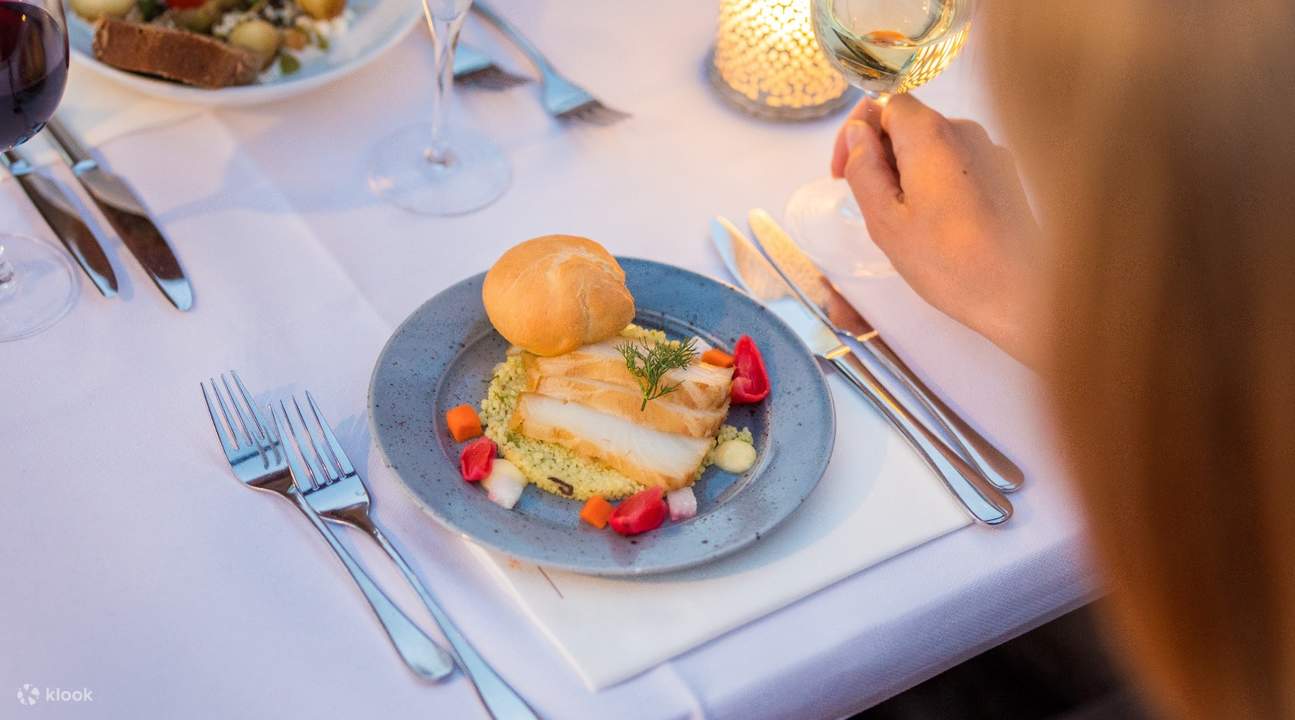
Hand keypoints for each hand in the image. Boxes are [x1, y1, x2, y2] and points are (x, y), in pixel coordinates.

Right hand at [830, 95, 1040, 365]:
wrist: (1023, 293)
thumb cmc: (948, 261)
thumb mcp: (885, 220)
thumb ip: (863, 168)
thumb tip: (856, 133)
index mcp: (930, 134)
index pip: (885, 103)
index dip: (856, 132)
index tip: (844, 173)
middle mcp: (966, 130)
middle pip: (911, 124)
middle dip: (882, 156)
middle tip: (872, 207)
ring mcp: (992, 151)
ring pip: (935, 147)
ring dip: (910, 173)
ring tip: (906, 222)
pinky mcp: (1008, 175)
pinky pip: (961, 165)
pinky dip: (940, 183)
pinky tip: (941, 225)